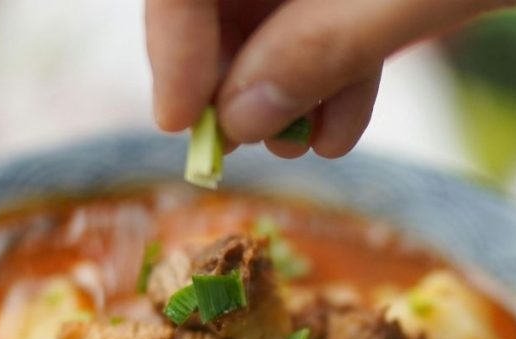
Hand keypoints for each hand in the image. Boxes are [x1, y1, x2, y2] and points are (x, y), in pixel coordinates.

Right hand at [146, 0, 515, 157]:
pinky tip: (343, 125)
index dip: (172, 37)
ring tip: (309, 147)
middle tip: (250, 145)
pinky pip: (324, 12)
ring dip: (283, 85)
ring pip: (271, 8)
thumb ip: (324, 47)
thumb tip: (239, 117)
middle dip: (233, 73)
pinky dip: (329, 70)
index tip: (183, 120)